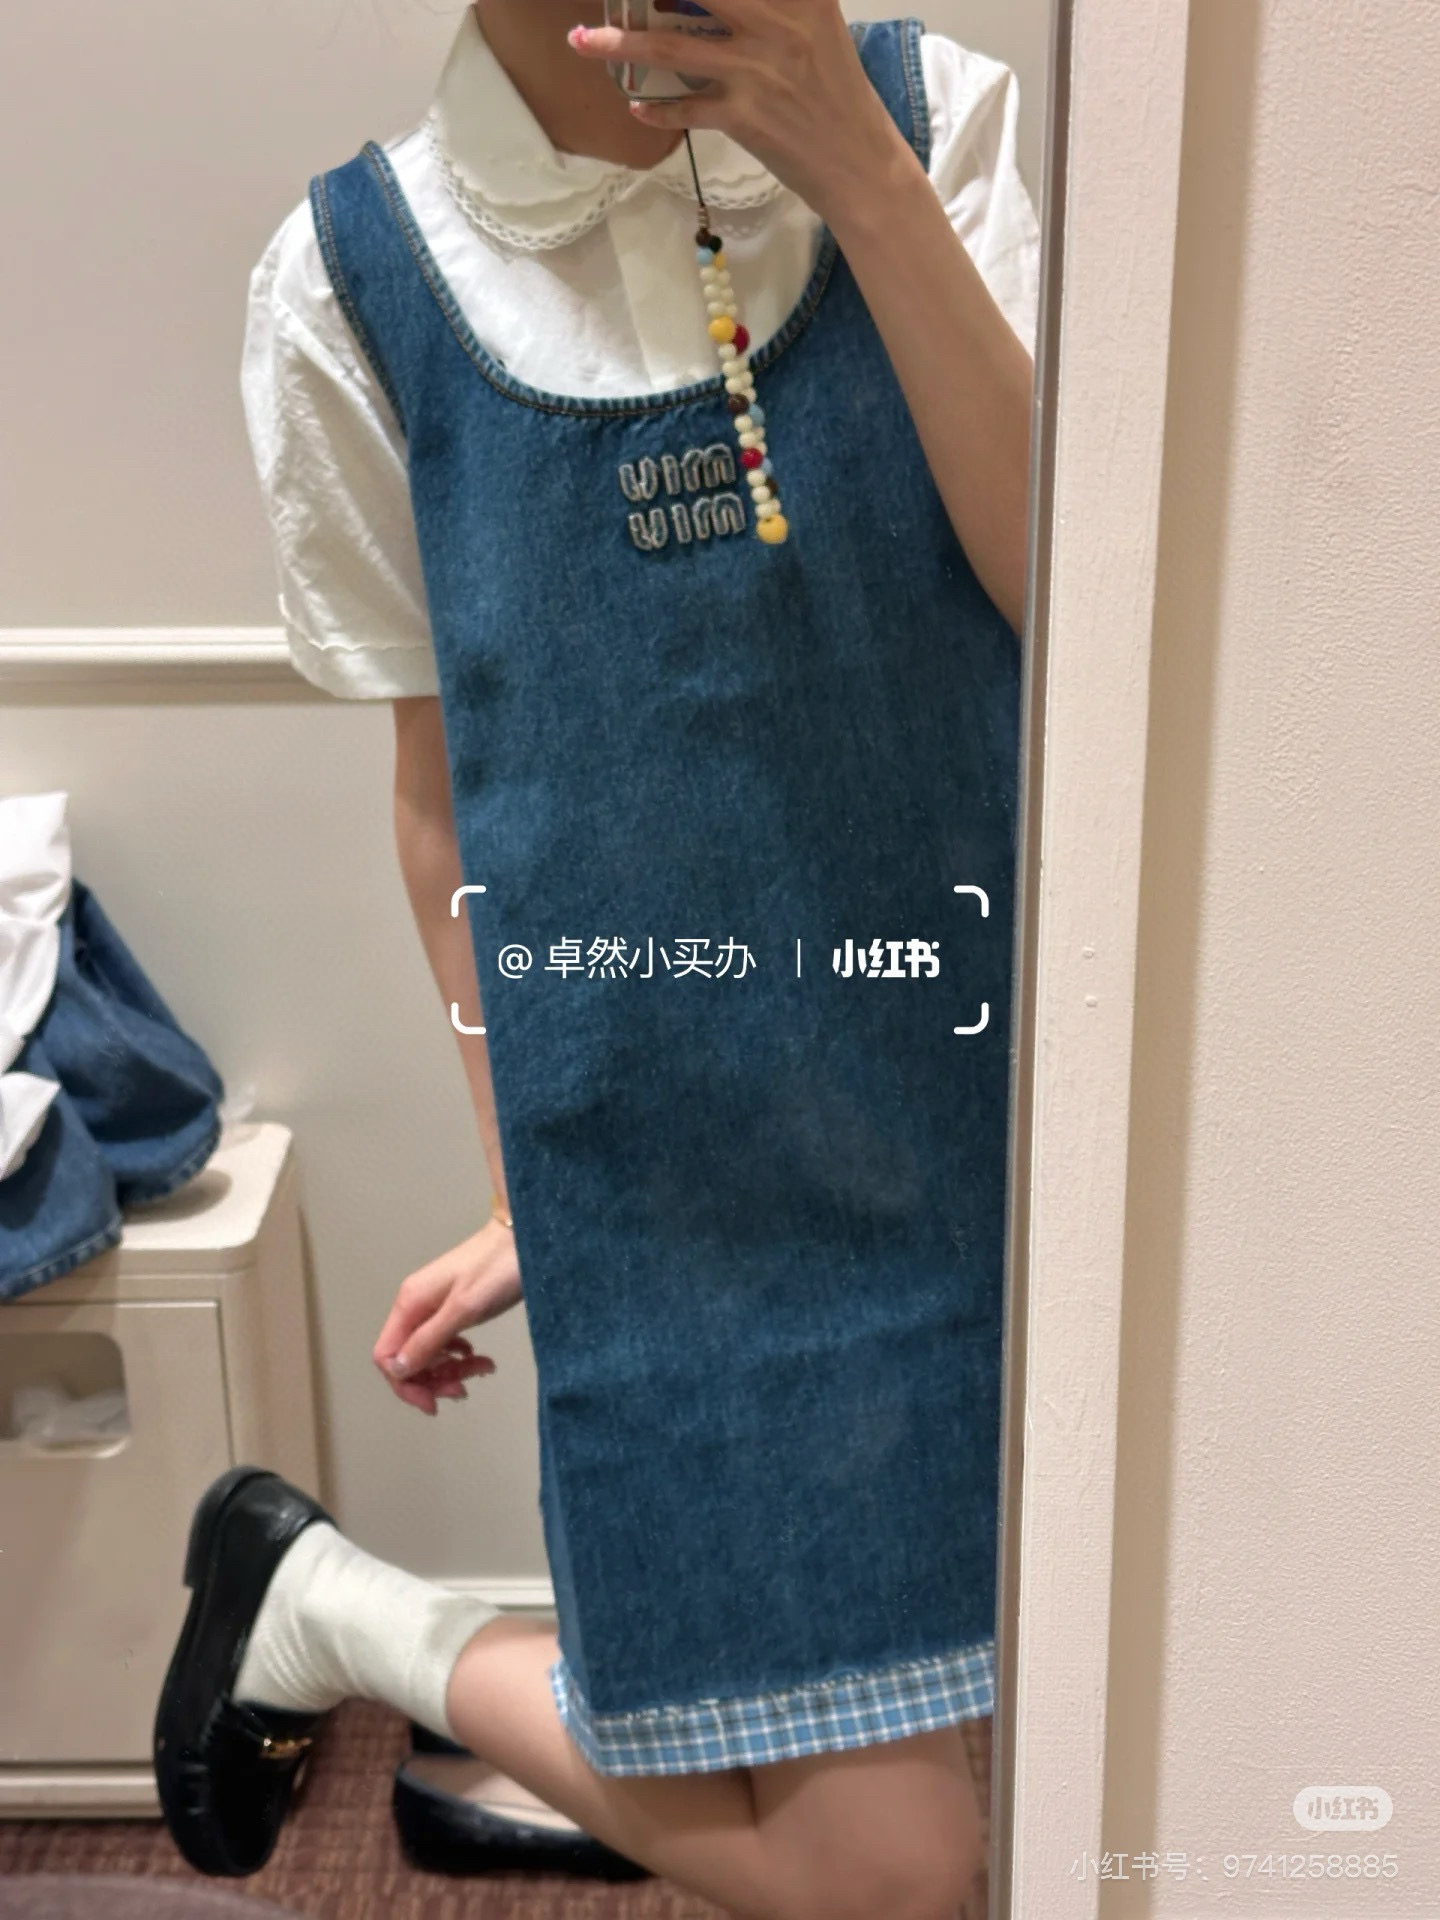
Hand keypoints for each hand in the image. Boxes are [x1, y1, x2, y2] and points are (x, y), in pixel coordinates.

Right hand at [372, 1218, 522, 1415]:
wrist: (524, 1237)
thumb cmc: (496, 1271)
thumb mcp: (463, 1309)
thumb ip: (429, 1340)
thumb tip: (398, 1370)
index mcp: (410, 1305)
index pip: (387, 1357)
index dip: (405, 1385)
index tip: (435, 1402)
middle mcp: (415, 1306)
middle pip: (407, 1359)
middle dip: (432, 1380)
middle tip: (465, 1388)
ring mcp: (434, 1306)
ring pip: (428, 1353)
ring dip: (451, 1370)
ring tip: (483, 1368)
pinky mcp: (453, 1307)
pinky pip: (445, 1341)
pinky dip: (460, 1356)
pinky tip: (478, 1357)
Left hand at [565, 0, 909, 222]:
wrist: (859, 162)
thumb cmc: (837, 92)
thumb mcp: (817, 24)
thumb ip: (779, 1)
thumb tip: (716, 2)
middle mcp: (777, 22)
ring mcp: (757, 71)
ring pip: (672, 48)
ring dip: (619, 44)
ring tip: (582, 39)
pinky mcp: (745, 118)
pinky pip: (685, 109)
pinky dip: (656, 109)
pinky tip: (636, 106)